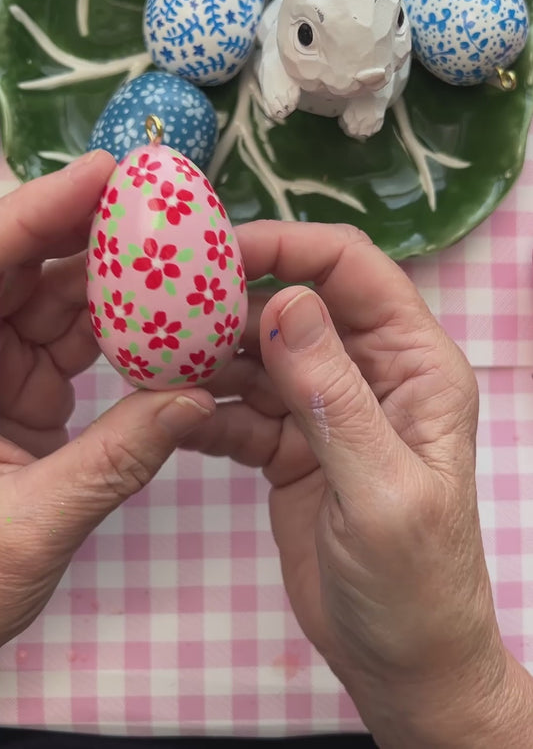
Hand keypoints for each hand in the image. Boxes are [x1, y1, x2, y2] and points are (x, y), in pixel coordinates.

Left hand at [0, 152, 213, 646]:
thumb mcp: (30, 529)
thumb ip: (114, 462)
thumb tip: (197, 400)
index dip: (39, 211)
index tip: (106, 176)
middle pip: (21, 272)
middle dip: (91, 242)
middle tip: (165, 218)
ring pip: (49, 306)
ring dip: (113, 294)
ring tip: (180, 275)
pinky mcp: (13, 394)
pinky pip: (64, 347)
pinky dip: (113, 341)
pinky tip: (161, 335)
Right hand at [184, 220, 532, 746]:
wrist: (401, 664)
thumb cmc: (415, 583)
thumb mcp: (380, 490)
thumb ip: (334, 396)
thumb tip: (286, 302)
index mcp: (414, 365)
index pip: (351, 271)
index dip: (287, 247)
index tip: (217, 254)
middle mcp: (370, 373)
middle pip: (295, 304)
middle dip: (231, 303)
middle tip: (162, 310)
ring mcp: (325, 408)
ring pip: (259, 354)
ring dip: (208, 356)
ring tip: (152, 363)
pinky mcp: (289, 445)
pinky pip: (240, 408)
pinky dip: (204, 407)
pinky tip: (169, 412)